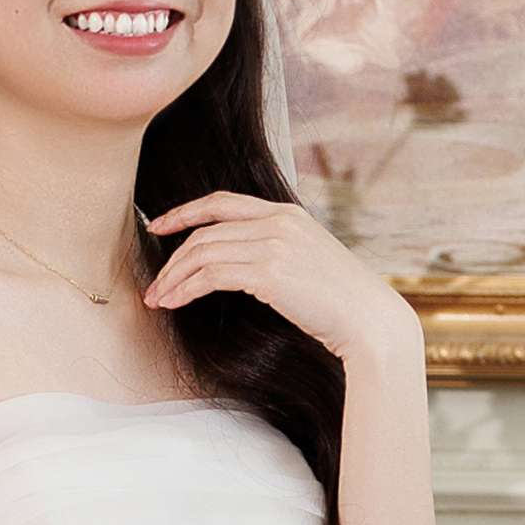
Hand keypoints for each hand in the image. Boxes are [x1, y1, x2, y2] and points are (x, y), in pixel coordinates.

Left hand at [146, 191, 421, 376]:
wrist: (370, 321)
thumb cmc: (343, 303)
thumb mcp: (309, 262)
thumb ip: (277, 251)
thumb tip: (241, 265)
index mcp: (287, 213)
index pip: (222, 202)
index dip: (184, 212)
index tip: (159, 226)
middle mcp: (278, 221)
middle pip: (205, 231)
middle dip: (172, 259)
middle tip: (154, 285)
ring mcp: (274, 244)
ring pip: (203, 253)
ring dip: (173, 278)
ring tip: (158, 300)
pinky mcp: (269, 272)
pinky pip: (211, 275)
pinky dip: (186, 289)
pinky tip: (175, 303)